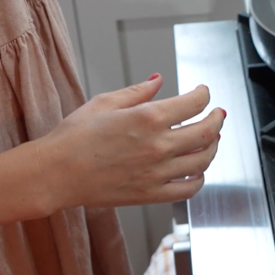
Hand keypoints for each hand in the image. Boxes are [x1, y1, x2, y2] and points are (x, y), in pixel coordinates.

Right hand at [34, 75, 225, 210]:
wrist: (56, 173)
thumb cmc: (73, 137)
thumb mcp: (104, 102)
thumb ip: (138, 91)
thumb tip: (158, 80)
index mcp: (148, 118)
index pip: (194, 103)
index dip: (204, 95)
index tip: (203, 93)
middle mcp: (158, 146)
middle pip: (207, 132)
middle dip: (217, 119)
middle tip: (218, 114)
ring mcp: (157, 173)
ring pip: (202, 161)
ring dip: (213, 147)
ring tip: (212, 140)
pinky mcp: (151, 194)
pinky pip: (188, 189)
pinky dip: (199, 179)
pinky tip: (197, 171)